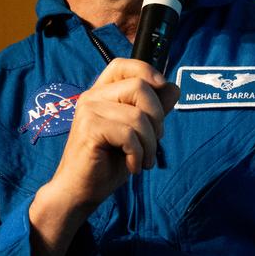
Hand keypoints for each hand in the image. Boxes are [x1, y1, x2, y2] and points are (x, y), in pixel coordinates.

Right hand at [29, 59, 178, 255]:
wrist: (81, 191)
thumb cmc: (109, 162)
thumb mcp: (139, 133)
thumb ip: (154, 110)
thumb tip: (174, 87)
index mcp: (102, 93)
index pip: (124, 64)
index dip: (147, 71)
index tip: (162, 89)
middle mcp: (93, 97)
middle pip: (140, 87)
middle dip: (157, 118)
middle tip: (153, 142)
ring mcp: (88, 111)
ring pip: (139, 116)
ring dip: (150, 144)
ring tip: (143, 160)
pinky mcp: (89, 129)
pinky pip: (129, 135)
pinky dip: (138, 154)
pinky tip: (131, 166)